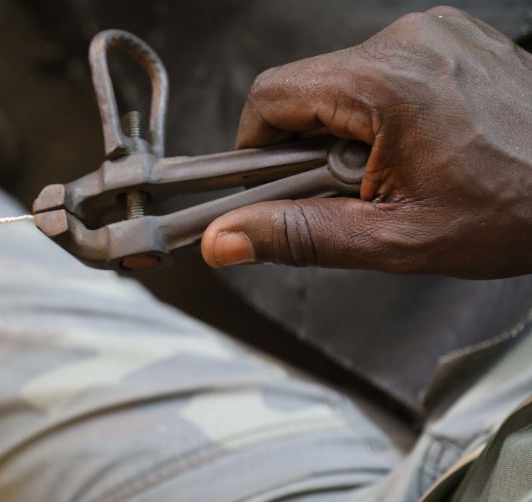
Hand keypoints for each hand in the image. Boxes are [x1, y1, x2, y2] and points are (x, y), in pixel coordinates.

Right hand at [201, 7, 531, 277]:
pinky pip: (381, 72)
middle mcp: (409, 42)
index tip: (268, 187)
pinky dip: (378, 114)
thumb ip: (299, 236)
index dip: (254, 149)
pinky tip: (416, 148)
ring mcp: (433, 34)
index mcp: (389, 83)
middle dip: (307, 147)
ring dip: (344, 132)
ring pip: (341, 82)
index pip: (271, 97)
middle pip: (305, 87)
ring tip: (391, 173)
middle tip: (349, 191)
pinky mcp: (449, 39)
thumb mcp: (395, 238)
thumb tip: (226, 239)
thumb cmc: (516, 210)